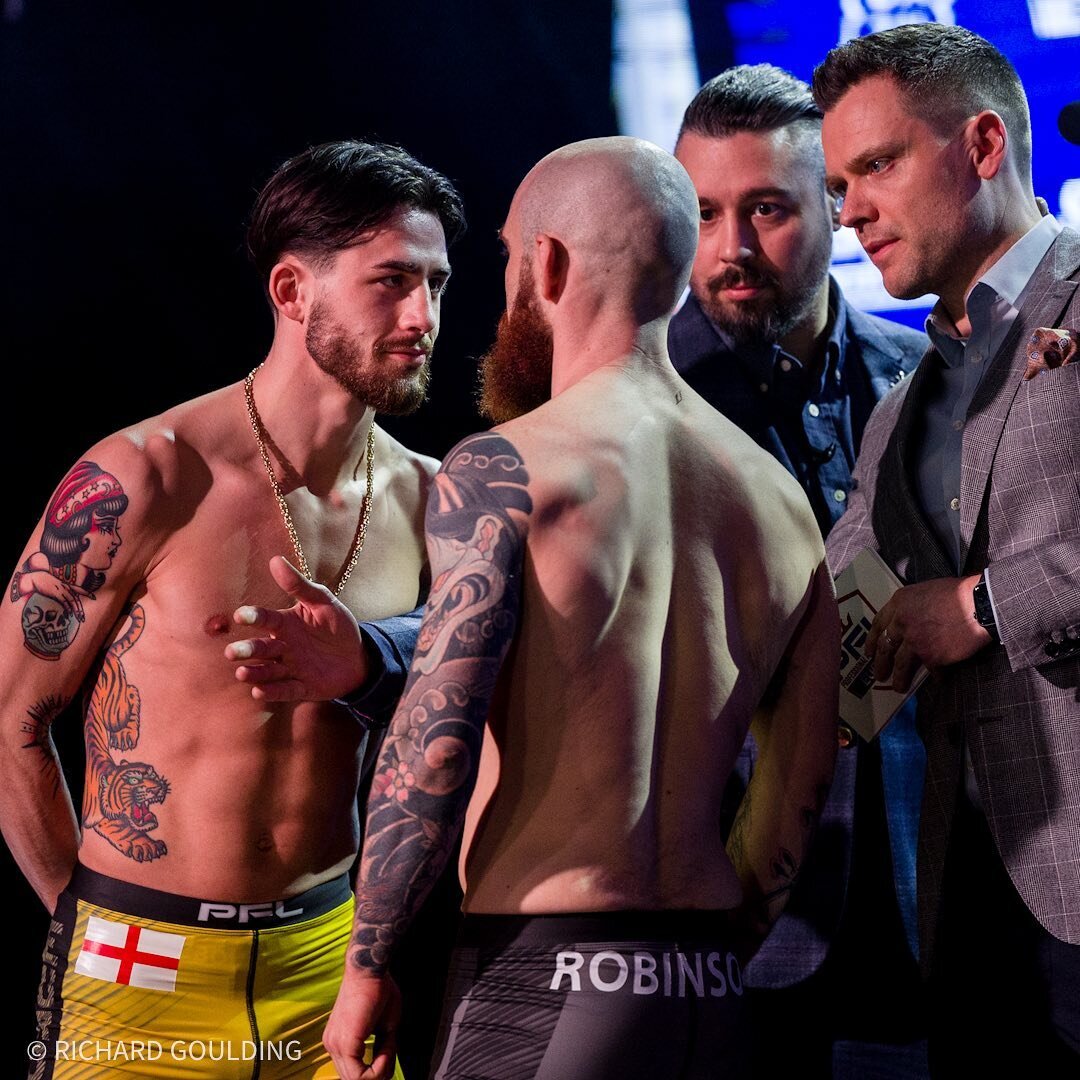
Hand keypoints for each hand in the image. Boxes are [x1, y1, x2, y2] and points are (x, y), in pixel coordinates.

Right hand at [17, 571, 85, 620]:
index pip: (80, 589)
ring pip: (72, 601)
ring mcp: (62, 590)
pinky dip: (67, 607)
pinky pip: (64, 601)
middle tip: (83, 618)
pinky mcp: (56, 593)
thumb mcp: (56, 585)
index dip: (87, 593)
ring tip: (79, 618)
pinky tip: (69, 613)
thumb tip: (62, 598)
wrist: (38, 577)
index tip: (94, 597)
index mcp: (67, 585)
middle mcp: (67, 588)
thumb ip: (61, 590)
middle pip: (76, 600)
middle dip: (80, 609)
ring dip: (76, 610)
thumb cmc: (46, 581)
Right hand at [225, 556, 368, 701]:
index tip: (241, 615)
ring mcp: (291, 668)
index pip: (265, 619)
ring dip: (254, 673)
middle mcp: (283, 647)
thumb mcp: (323, 603)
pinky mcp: (302, 688)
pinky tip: (260, 691)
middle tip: (232, 652)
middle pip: (261, 649)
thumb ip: (300, 586)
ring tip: (242, 673)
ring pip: (268, 672)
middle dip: (246, 650)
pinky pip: (286, 690)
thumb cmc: (337, 626)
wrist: (359, 657)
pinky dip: (273, 691)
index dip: (253, 617)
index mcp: (285, 624)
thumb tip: (275, 560)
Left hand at [323, 969, 400, 1079]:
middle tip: (391, 1059)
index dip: (375, 1070)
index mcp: (338, 1040)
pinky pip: (359, 1075)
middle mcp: (332, 1045)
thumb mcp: (385, 1026)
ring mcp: (335, 1045)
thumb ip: (383, 1049)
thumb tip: (387, 1070)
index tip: (390, 1054)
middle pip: (353, 1078)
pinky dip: (377, 1070)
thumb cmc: (378, 990)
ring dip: (378, 1072)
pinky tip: (386, 1053)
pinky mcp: (344, 1044)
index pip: (354, 1072)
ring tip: (389, 1052)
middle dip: (377, 1074)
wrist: (370, 971)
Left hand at [866, 574, 990, 691]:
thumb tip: (907, 619)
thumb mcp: (924, 591)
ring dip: (899, 678)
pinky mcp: (932, 656)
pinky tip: (936, 681)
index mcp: (898, 604)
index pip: (878, 625)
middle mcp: (901, 623)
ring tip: (898, 687)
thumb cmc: (956, 592)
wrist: (978, 604)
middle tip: (878, 674)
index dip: (871, 641)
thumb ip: (910, 606)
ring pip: (900, 664)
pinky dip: (934, 677)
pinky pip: (930, 670)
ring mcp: (915, 641)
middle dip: (880, 663)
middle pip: (884, 647)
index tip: (869, 653)